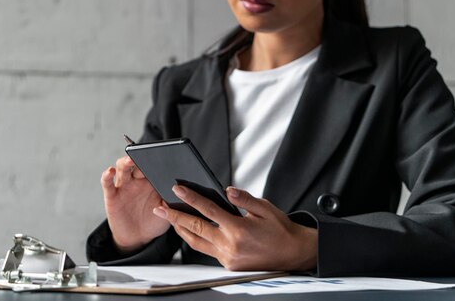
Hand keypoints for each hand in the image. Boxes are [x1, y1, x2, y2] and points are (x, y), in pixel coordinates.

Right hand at [101, 156, 169, 252]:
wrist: (138, 237)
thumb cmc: (154, 221)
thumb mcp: (168, 212)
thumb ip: (172, 201)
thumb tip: (179, 192)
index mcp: (152, 180)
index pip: (153, 164)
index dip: (157, 158)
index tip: (164, 153)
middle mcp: (137, 180)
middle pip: (137, 162)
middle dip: (141, 157)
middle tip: (146, 154)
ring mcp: (124, 186)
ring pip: (122, 168)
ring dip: (125, 162)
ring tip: (130, 160)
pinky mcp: (112, 196)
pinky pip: (108, 184)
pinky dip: (106, 176)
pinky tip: (110, 171)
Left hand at [152, 186, 316, 270]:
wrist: (294, 253)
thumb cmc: (281, 229)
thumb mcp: (265, 208)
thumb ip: (244, 199)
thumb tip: (226, 190)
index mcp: (238, 229)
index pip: (208, 210)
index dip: (191, 198)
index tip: (177, 189)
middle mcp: (230, 245)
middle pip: (195, 228)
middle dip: (175, 216)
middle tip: (160, 207)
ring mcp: (228, 258)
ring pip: (197, 243)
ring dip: (181, 230)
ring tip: (170, 218)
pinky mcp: (229, 265)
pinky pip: (207, 251)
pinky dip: (196, 239)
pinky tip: (190, 230)